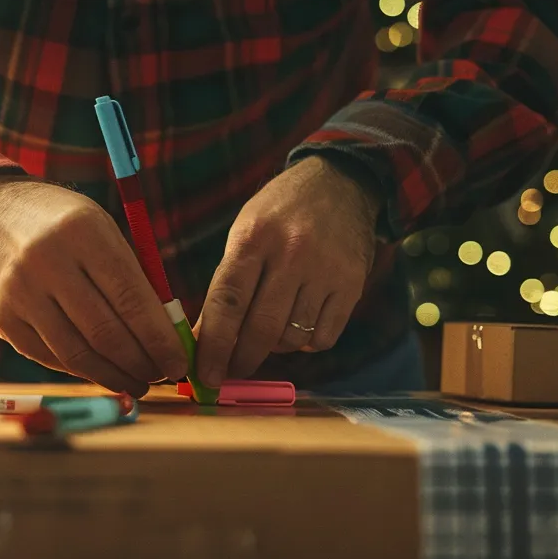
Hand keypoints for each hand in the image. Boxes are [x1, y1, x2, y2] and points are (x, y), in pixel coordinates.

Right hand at [0, 178, 186, 396]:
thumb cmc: (62, 226)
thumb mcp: (101, 230)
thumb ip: (132, 278)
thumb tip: (167, 337)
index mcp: (82, 232)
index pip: (130, 298)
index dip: (159, 338)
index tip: (179, 362)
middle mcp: (46, 261)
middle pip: (105, 332)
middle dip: (141, 363)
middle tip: (162, 376)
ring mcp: (18, 292)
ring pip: (77, 354)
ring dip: (114, 376)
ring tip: (138, 382)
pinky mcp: (1, 318)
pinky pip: (50, 357)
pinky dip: (82, 371)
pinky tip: (103, 372)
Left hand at [193, 157, 380, 386]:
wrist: (340, 183)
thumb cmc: (280, 211)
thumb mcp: (245, 232)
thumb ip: (227, 284)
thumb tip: (205, 340)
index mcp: (254, 238)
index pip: (228, 302)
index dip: (214, 344)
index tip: (206, 375)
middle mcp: (291, 254)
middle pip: (262, 328)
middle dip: (242, 359)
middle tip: (231, 372)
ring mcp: (326, 271)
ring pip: (292, 337)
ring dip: (274, 347)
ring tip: (268, 332)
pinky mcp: (352, 284)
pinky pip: (323, 338)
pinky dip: (305, 343)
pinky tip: (298, 326)